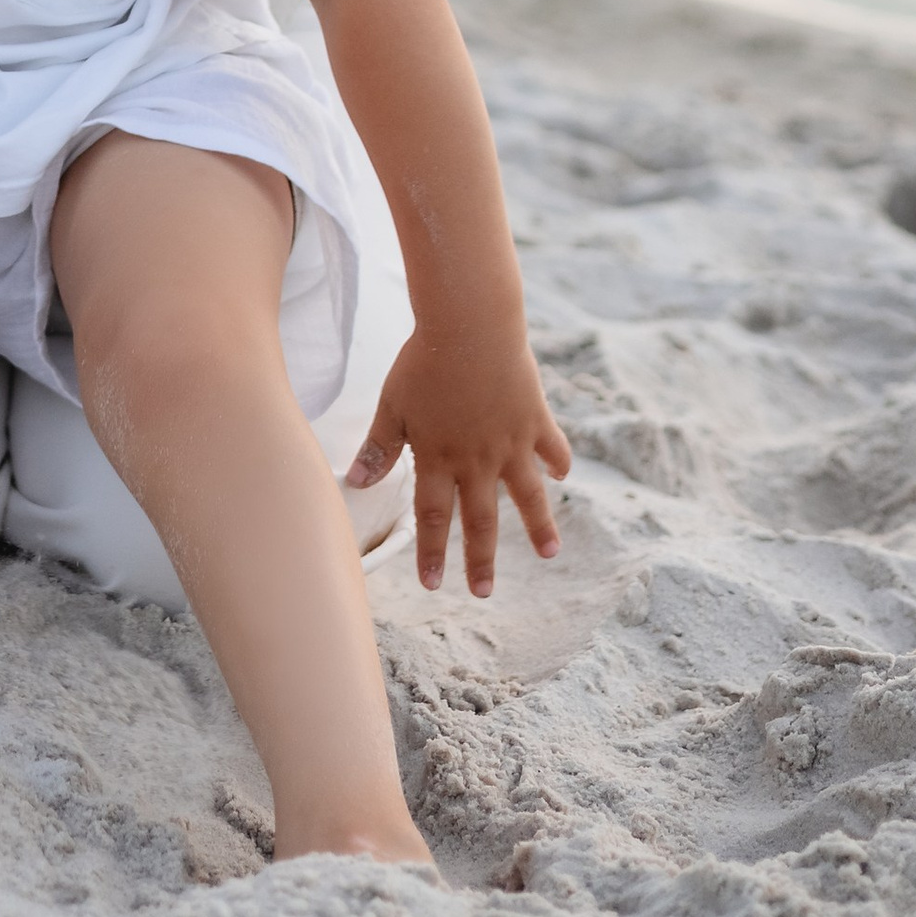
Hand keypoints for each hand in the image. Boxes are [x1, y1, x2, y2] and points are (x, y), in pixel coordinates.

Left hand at [346, 324, 570, 597]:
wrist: (470, 324)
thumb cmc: (423, 361)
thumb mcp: (393, 405)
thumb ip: (378, 448)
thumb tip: (353, 484)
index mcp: (438, 458)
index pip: (432, 518)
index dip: (431, 553)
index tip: (432, 585)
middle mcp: (477, 460)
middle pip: (480, 520)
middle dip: (481, 560)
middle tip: (484, 592)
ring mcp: (511, 443)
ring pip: (528, 496)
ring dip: (539, 527)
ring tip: (550, 554)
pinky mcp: (536, 419)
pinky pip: (552, 448)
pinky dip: (558, 463)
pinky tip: (562, 477)